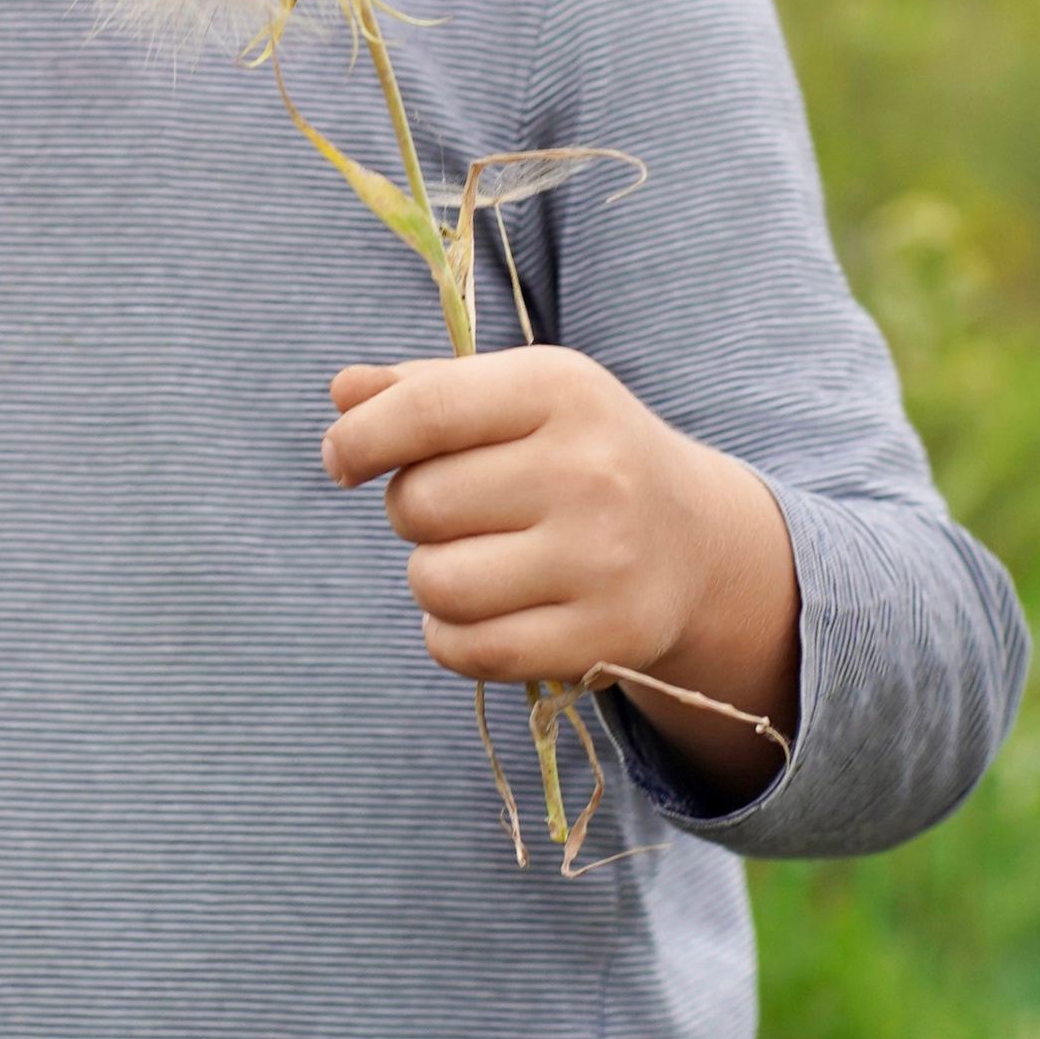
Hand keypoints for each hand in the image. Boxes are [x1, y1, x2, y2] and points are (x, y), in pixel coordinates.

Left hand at [322, 345, 799, 801]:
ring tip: (474, 560)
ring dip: (431, 577)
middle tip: (458, 511)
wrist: (696, 540)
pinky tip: (483, 611)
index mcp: (561, 389)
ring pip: (436, 583)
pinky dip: (450, 638)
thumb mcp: (519, 398)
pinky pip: (470, 650)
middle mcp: (590, 470)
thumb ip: (425, 389)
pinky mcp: (606, 636)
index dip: (361, 439)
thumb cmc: (579, 455)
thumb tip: (345, 392)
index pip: (426, 410)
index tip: (342, 458)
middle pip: (419, 503)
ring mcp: (603, 559)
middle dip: (412, 510)